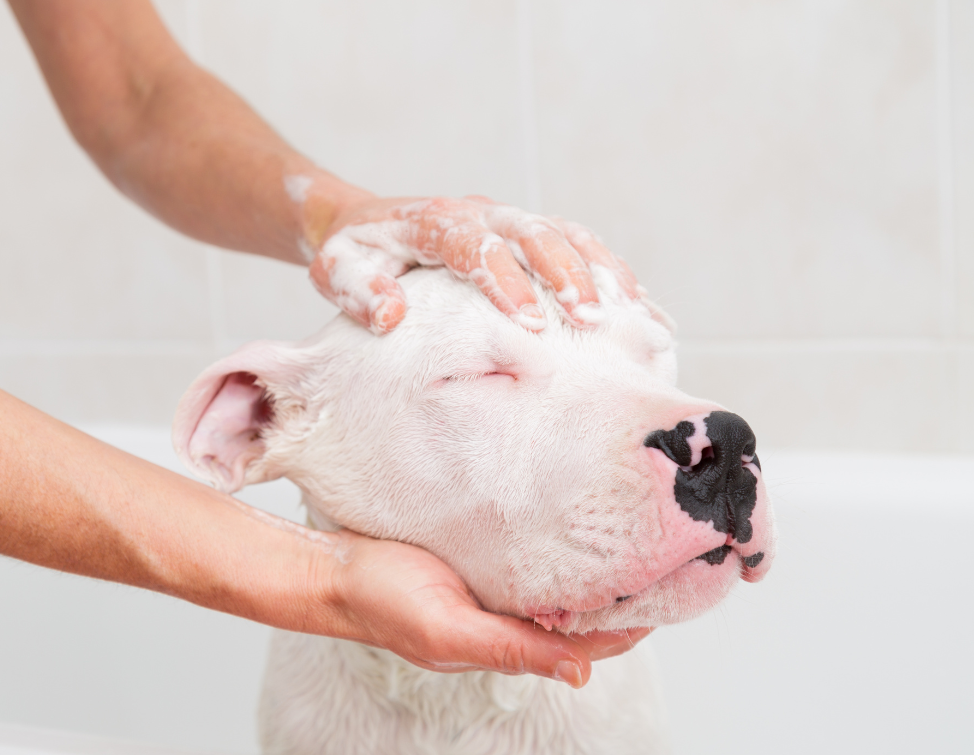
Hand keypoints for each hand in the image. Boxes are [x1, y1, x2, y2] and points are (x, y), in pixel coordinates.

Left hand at [308, 195, 642, 334]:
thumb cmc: (351, 253)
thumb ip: (356, 289)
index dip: (505, 281)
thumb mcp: (335, 270)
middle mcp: (479, 213)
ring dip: (596, 270)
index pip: (474, 246)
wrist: (364, 223)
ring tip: (629, 310)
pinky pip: (576, 242)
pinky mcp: (525, 233)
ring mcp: (506, 219)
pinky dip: (608, 269)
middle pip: (533, 233)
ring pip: (564, 233)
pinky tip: (639, 303)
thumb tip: (390, 315)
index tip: (529, 322)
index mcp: (433, 221)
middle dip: (565, 275)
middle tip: (590, 319)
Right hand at [329, 530, 650, 687]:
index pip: (588, 641)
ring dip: (593, 567)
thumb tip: (580, 674)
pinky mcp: (479, 556)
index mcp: (505, 641)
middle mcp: (507, 615)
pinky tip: (574, 525)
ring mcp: (493, 586)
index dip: (630, 623)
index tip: (670, 592)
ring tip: (635, 536)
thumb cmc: (380, 603)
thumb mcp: (447, 630)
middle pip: (582, 611)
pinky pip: (530, 555)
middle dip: (623, 591)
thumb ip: (510, 650)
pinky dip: (558, 547)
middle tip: (666, 555)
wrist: (333, 568)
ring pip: (559, 583)